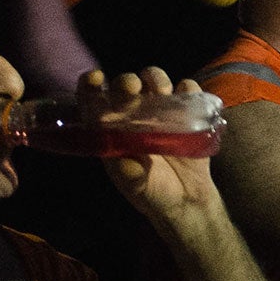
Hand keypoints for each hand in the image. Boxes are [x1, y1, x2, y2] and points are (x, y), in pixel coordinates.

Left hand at [89, 67, 219, 229]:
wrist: (187, 201)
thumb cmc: (153, 193)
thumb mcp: (136, 187)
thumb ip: (128, 172)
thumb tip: (120, 154)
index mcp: (111, 129)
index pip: (94, 100)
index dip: (91, 85)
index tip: (96, 79)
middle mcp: (133, 115)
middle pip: (126, 85)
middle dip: (127, 81)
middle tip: (132, 87)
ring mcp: (160, 112)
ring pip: (154, 81)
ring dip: (156, 79)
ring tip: (162, 91)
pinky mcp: (187, 114)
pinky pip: (188, 92)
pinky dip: (188, 89)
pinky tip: (188, 98)